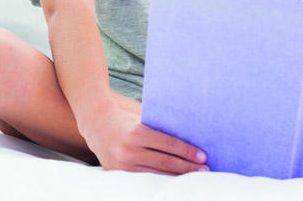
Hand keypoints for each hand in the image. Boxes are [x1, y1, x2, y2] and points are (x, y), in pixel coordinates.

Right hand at [81, 99, 208, 174]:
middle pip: (165, 162)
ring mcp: (124, 166)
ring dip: (178, 177)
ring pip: (157, 174)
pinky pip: (145, 180)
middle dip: (187, 167)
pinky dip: (162, 181)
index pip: (168, 144)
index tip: (202, 155)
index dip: (186, 151)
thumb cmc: (127, 121)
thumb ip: (159, 130)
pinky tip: (174, 181)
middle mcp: (129, 151)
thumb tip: (188, 136)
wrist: (98, 127)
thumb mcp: (142, 121)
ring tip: (194, 177)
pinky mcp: (120, 176)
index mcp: (137, 133)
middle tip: (205, 169)